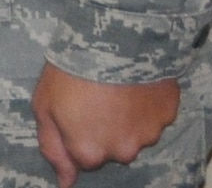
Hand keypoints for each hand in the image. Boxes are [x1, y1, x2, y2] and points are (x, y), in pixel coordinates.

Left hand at [32, 63, 179, 186]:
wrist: (111, 39)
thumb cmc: (71, 69)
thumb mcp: (44, 105)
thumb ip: (52, 148)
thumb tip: (64, 182)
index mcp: (89, 152)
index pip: (82, 157)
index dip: (76, 131)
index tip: (73, 107)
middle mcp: (121, 152)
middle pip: (111, 147)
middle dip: (103, 127)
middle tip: (94, 94)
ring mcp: (148, 135)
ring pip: (134, 133)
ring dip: (125, 116)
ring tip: (114, 84)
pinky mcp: (167, 115)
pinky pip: (154, 115)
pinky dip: (144, 103)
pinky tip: (134, 81)